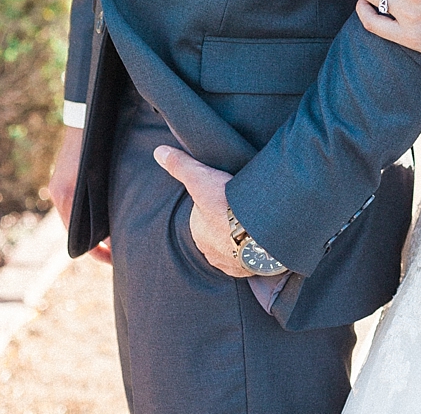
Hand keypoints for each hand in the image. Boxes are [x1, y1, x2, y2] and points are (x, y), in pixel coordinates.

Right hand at [48, 125, 111, 263]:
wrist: (85, 115)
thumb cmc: (97, 141)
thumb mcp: (102, 172)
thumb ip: (105, 198)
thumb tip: (115, 228)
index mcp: (66, 196)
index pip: (76, 238)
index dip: (95, 251)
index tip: (112, 258)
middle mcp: (59, 194)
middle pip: (75, 230)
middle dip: (95, 243)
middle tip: (118, 251)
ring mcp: (58, 187)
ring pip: (75, 217)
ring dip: (92, 227)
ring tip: (115, 235)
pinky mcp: (62, 179)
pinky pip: (74, 204)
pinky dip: (87, 213)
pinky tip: (106, 212)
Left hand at [153, 146, 251, 277]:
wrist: (257, 229)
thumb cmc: (226, 204)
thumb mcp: (200, 178)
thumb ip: (180, 165)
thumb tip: (158, 152)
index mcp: (198, 232)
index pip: (204, 217)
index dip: (215, 204)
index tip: (226, 195)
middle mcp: (211, 252)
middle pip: (218, 234)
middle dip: (227, 224)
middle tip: (242, 207)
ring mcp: (231, 262)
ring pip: (234, 248)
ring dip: (242, 239)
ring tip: (255, 223)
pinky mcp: (250, 269)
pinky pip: (251, 260)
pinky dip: (255, 250)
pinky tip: (263, 240)